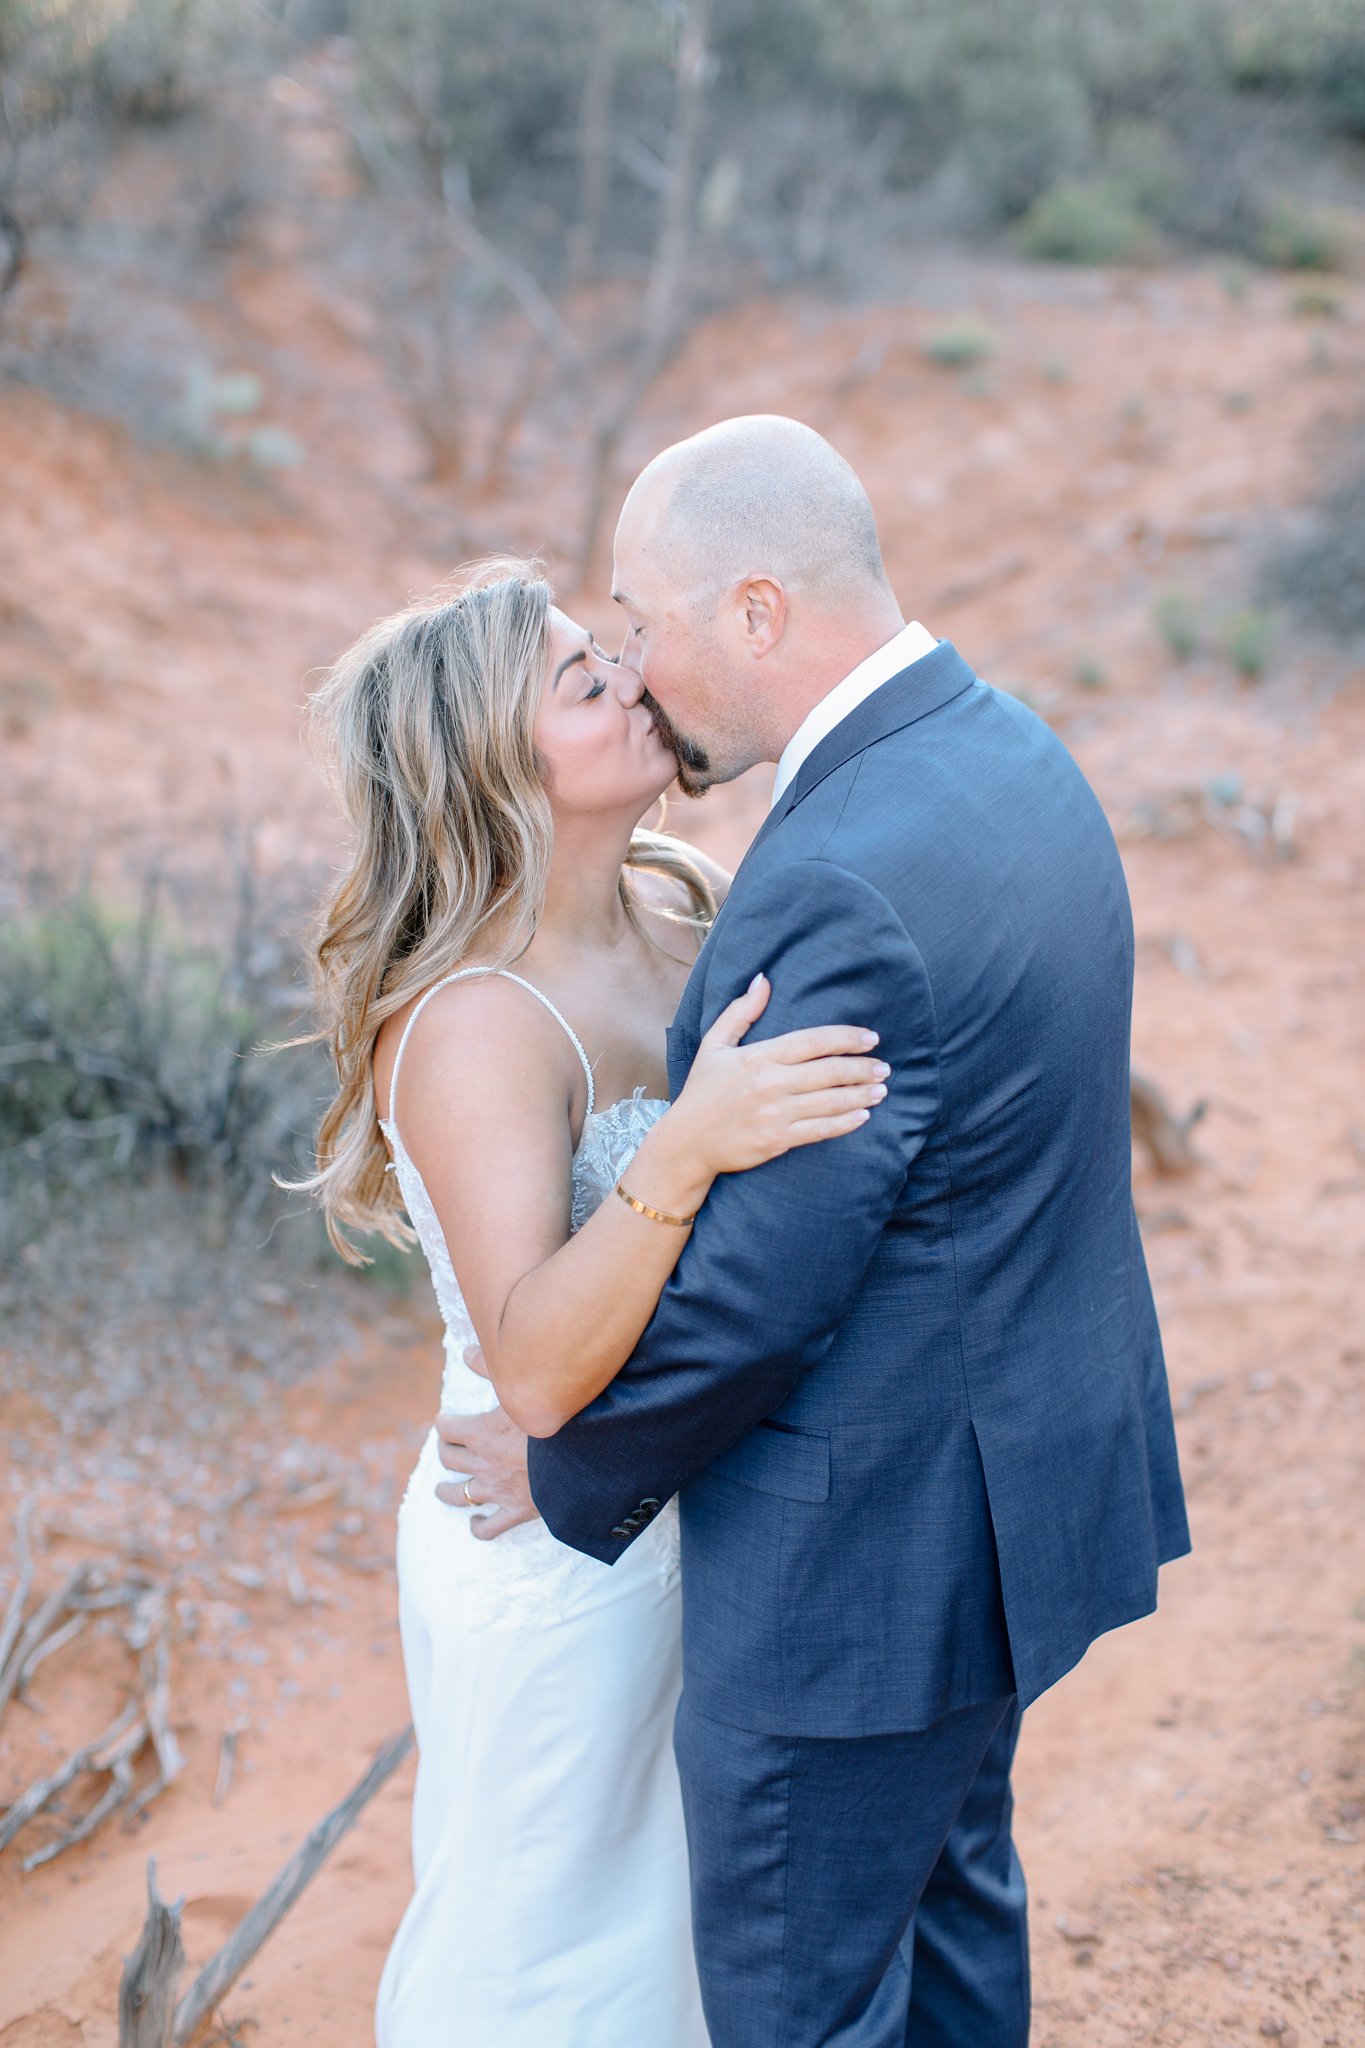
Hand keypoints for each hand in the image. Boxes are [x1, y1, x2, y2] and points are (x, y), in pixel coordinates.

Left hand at [435, 1360, 538, 1540]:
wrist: (583, 1457)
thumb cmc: (553, 1418)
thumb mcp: (520, 1387)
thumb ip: (492, 1367)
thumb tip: (466, 1351)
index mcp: (480, 1432)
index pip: (446, 1428)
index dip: (444, 1423)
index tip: (446, 1420)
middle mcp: (482, 1463)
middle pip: (448, 1459)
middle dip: (445, 1452)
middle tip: (447, 1448)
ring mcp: (496, 1490)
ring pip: (458, 1495)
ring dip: (447, 1492)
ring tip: (441, 1490)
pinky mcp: (515, 1511)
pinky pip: (489, 1528)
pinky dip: (478, 1527)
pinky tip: (476, 1522)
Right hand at [669, 974, 888, 1179]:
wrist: (687, 1143)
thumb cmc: (702, 1091)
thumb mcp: (714, 1045)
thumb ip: (741, 1011)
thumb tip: (764, 978)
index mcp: (758, 1057)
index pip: (812, 1041)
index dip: (846, 1038)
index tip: (871, 1038)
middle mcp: (770, 1084)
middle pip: (829, 1071)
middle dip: (862, 1068)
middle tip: (884, 1067)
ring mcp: (775, 1114)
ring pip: (831, 1102)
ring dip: (861, 1095)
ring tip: (881, 1089)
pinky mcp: (778, 1141)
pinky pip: (820, 1131)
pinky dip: (846, 1123)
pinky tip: (863, 1116)